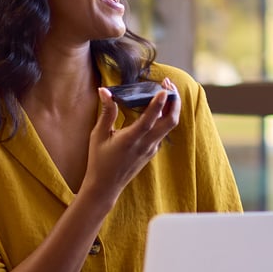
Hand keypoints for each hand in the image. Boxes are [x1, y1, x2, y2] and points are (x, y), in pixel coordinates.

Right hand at [82, 78, 179, 199]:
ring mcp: (151, 149)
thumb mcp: (98, 135)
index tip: (164, 88)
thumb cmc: (99, 161)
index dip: (158, 103)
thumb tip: (105, 91)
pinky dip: (165, 116)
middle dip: (174, 100)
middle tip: (168, 84)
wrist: (105, 187)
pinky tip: (158, 107)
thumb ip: (106, 112)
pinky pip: (163, 131)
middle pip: (171, 121)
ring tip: (166, 91)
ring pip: (169, 126)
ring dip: (171, 107)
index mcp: (131, 140)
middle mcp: (146, 145)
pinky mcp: (152, 151)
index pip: (150, 119)